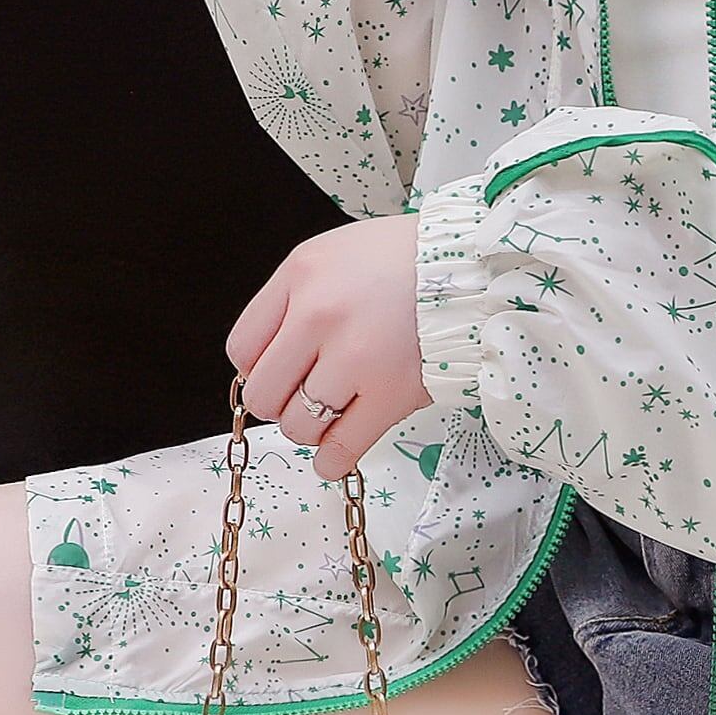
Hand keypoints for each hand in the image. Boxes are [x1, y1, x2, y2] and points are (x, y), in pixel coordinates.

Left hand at [225, 216, 428, 481]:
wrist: (473, 268)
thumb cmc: (408, 261)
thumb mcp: (336, 255)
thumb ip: (297, 297)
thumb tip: (271, 358)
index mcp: (301, 275)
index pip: (242, 348)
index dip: (258, 369)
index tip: (279, 372)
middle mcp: (319, 314)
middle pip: (264, 393)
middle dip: (281, 403)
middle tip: (306, 396)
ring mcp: (354, 357)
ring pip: (299, 425)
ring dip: (311, 428)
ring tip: (335, 413)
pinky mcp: (390, 393)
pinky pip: (341, 448)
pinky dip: (332, 460)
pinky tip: (334, 454)